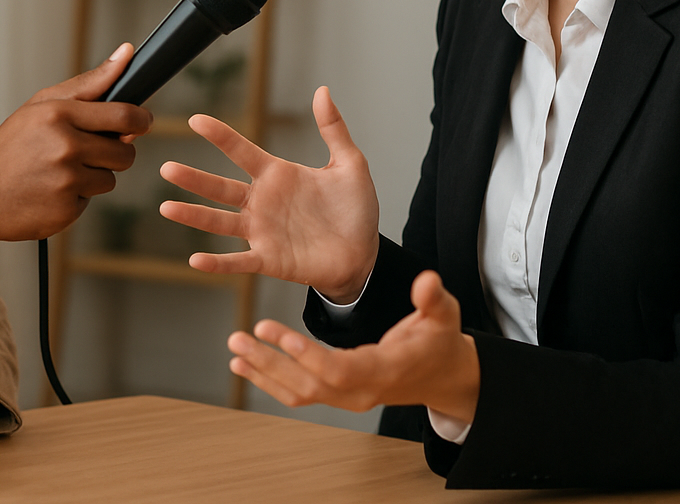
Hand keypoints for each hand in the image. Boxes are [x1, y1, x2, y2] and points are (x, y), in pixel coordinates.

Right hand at [0, 43, 151, 243]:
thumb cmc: (12, 147)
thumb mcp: (41, 106)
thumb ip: (89, 83)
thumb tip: (127, 53)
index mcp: (58, 114)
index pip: (123, 114)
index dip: (141, 118)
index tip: (142, 121)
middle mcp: (64, 146)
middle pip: (125, 152)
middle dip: (116, 152)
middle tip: (90, 151)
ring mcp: (66, 180)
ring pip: (111, 178)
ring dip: (95, 176)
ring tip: (60, 172)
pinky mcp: (67, 209)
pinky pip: (92, 200)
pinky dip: (77, 197)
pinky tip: (51, 191)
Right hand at [158, 85, 378, 299]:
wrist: (364, 254)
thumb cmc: (355, 211)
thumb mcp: (350, 165)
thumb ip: (334, 129)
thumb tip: (322, 90)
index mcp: (277, 175)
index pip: (242, 151)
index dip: (220, 136)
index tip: (196, 120)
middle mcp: (262, 201)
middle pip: (220, 187)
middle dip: (193, 178)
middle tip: (165, 168)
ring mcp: (262, 231)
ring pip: (220, 221)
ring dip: (193, 215)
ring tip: (166, 207)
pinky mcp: (269, 259)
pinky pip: (238, 261)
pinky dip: (217, 262)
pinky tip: (195, 260)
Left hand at [228, 270, 479, 423]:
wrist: (442, 377)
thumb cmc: (440, 341)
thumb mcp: (444, 316)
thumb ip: (433, 299)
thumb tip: (426, 280)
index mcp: (385, 370)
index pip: (341, 369)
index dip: (307, 354)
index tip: (275, 333)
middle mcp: (362, 391)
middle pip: (310, 384)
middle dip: (272, 362)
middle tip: (240, 337)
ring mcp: (348, 397)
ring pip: (300, 392)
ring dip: (263, 372)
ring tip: (234, 348)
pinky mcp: (337, 395)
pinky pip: (299, 393)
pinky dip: (269, 380)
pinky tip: (243, 364)